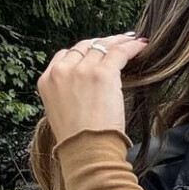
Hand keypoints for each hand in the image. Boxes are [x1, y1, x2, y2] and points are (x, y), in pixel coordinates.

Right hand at [37, 32, 147, 146]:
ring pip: (102, 46)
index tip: (97, 52)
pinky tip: (141, 45)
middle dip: (102, 43)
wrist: (86, 149)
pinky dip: (132, 47)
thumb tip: (83, 89)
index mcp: (47, 80)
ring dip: (119, 41)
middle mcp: (61, 71)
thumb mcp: (62, 112)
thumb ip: (68, 94)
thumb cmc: (78, 140)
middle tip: (118, 41)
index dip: (84, 51)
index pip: (65, 55)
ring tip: (132, 40)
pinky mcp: (102, 73)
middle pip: (84, 46)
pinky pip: (119, 52)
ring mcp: (81, 70)